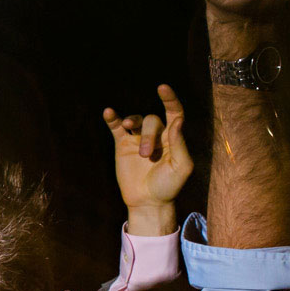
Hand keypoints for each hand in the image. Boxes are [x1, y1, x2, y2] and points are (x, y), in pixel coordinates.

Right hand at [103, 85, 191, 235]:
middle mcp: (157, 135)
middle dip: (148, 136)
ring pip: (136, 121)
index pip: (174, 112)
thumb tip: (177, 120)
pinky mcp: (123, 145)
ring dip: (133, 125)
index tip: (162, 88)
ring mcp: (138, 139)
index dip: (170, 99)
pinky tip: (108, 112)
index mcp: (173, 138)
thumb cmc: (169, 186)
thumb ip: (179, 144)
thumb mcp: (181, 167)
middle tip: (146, 156)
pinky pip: (117, 127)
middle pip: (151, 121)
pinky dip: (112, 119)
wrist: (148, 202)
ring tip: (131, 139)